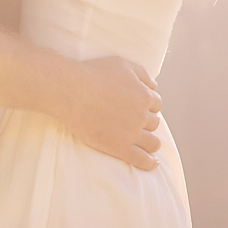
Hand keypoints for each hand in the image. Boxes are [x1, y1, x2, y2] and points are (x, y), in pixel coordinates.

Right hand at [56, 55, 162, 169]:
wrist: (71, 91)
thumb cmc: (94, 74)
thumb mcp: (123, 64)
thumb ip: (143, 74)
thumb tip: (154, 86)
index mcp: (144, 96)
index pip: (156, 105)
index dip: (148, 106)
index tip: (139, 109)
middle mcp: (141, 115)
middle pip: (154, 123)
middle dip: (147, 122)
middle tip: (135, 123)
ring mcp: (131, 133)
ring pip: (153, 143)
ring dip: (151, 142)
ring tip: (146, 143)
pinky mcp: (119, 147)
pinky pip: (141, 160)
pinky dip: (149, 163)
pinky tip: (152, 163)